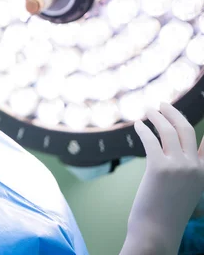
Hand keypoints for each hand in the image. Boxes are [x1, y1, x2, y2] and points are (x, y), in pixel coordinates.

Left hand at [125, 103, 203, 254]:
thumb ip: (187, 172)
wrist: (157, 231)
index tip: (193, 115)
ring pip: (168, 130)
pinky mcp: (159, 167)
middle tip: (161, 104)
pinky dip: (143, 129)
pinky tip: (137, 125)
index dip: (198, 128)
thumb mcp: (184, 190)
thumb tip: (178, 156)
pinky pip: (151, 139)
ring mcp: (179, 166)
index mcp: (203, 172)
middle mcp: (195, 166)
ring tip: (147, 110)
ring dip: (157, 116)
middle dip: (173, 112)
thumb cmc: (166, 212)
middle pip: (186, 129)